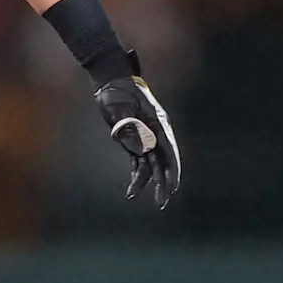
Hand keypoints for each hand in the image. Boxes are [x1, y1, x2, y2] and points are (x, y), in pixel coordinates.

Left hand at [94, 51, 180, 208]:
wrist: (110, 80)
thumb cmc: (117, 90)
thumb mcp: (121, 106)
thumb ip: (131, 127)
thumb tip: (140, 149)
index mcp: (158, 122)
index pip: (169, 150)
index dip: (172, 170)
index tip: (173, 186)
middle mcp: (155, 131)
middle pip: (163, 161)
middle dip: (164, 182)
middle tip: (162, 202)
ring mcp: (146, 136)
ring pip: (151, 164)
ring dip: (149, 182)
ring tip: (145, 199)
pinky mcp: (134, 140)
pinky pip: (138, 161)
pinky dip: (137, 175)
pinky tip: (133, 189)